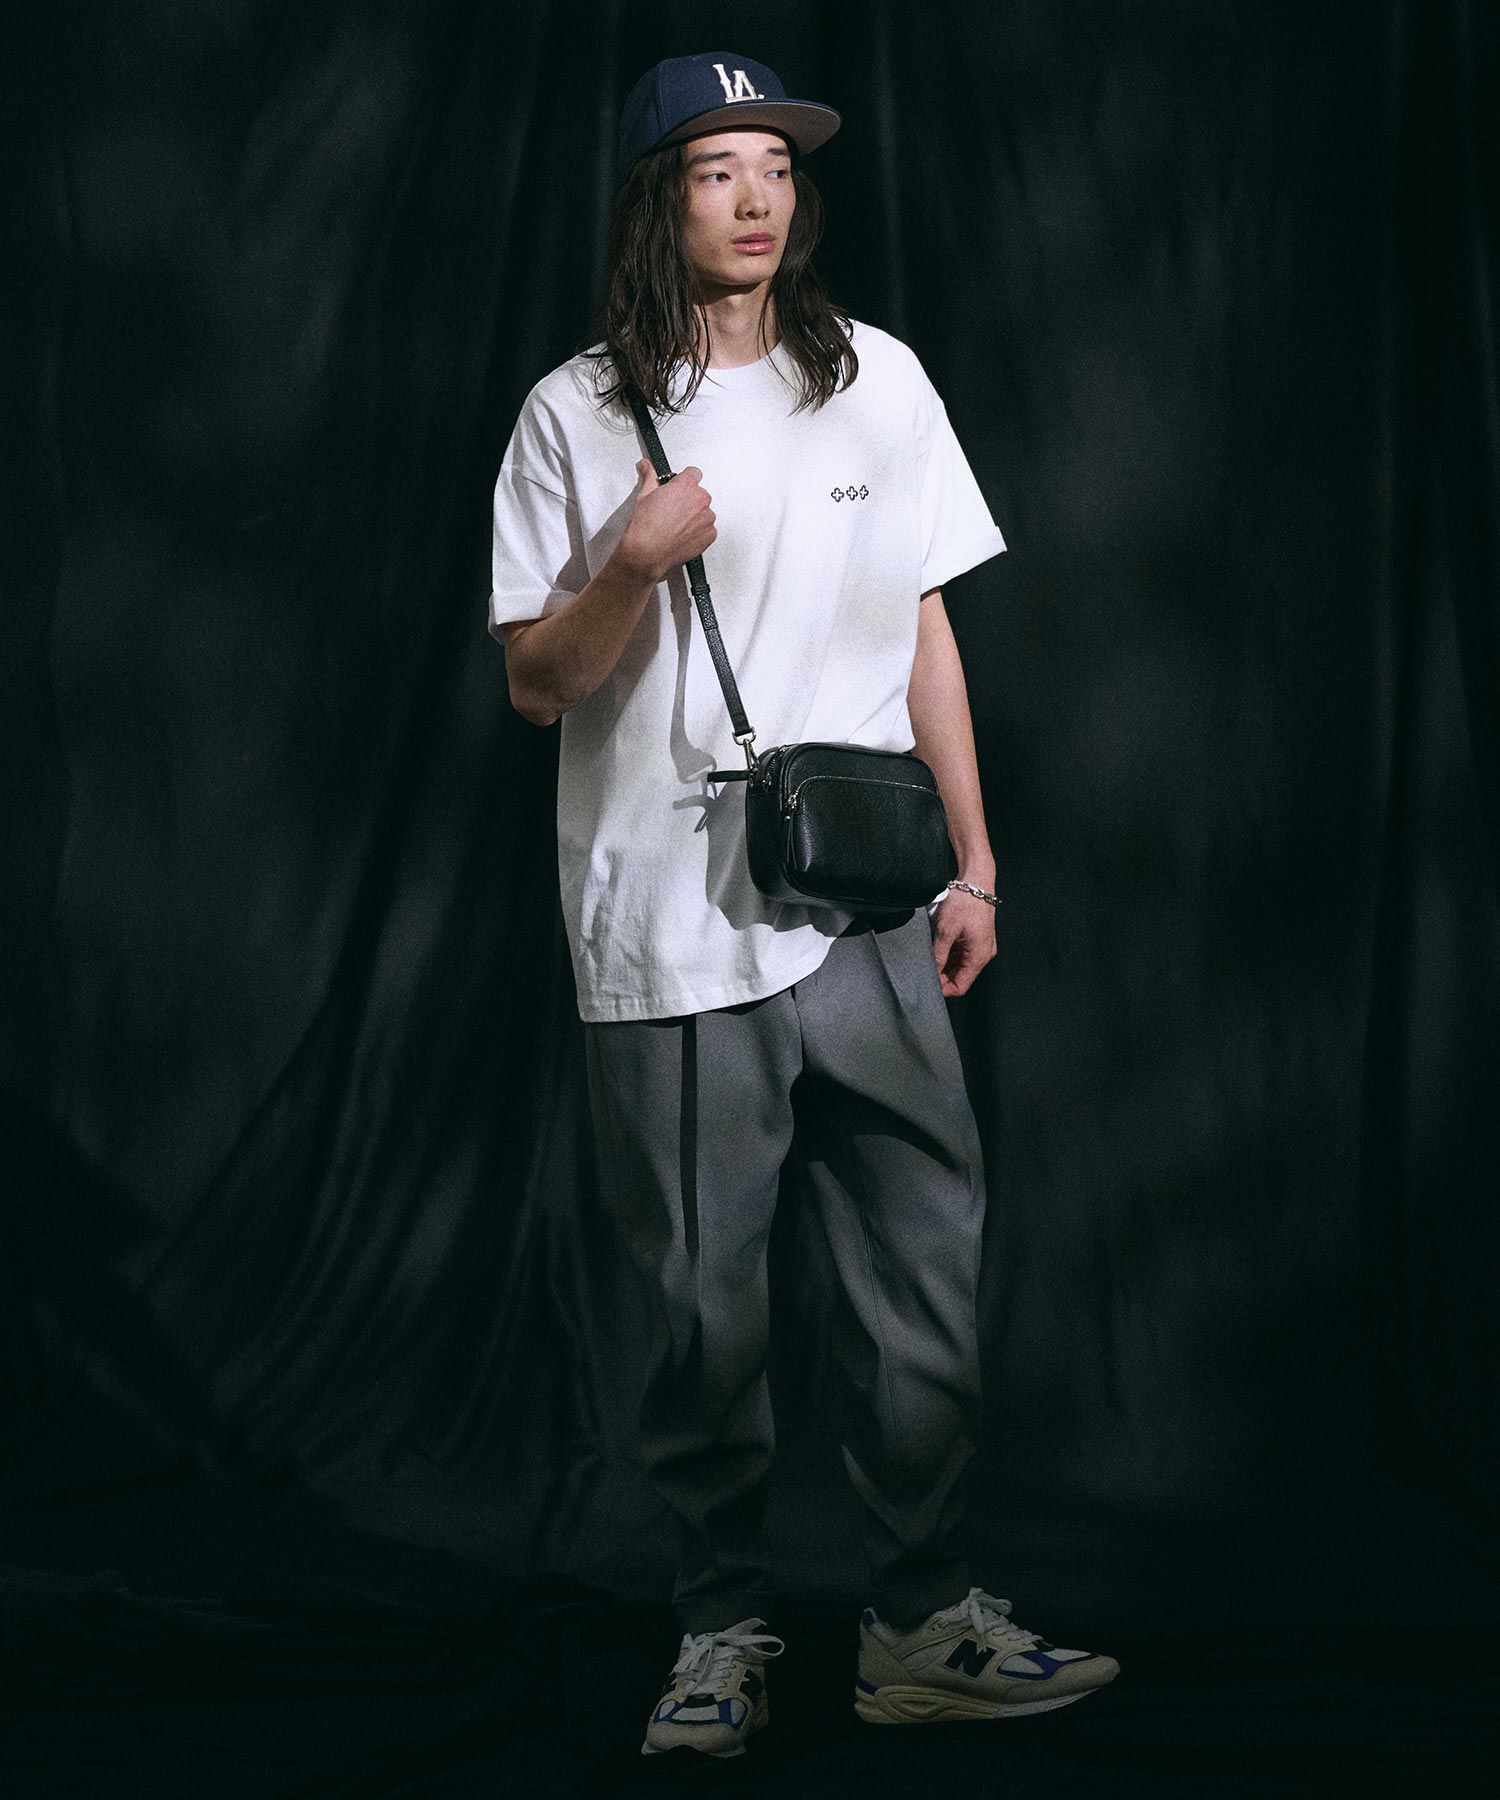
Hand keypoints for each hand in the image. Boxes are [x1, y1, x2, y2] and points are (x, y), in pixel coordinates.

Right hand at [616, 459, 716, 583]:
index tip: (680, 488)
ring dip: (694, 517)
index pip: (694, 473)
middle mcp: (700, 499)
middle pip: (700, 494)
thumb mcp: (645, 494)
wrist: (648, 552)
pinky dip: (698, 532)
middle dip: (689, 500)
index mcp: (686, 485)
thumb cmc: (646, 526)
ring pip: (704, 512)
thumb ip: (650, 476)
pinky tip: (683, 535)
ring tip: (677, 525)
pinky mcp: (710, 535)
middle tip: (673, 511)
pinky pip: (707, 529)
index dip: (685, 481)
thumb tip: (647, 466)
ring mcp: (707, 518)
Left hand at [930, 888, 996, 997]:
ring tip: (929, 956)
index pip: (961, 986)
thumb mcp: (945, 930)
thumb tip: (931, 973)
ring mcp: (980, 946)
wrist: (976, 880)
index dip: (943, 989)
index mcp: (979, 956)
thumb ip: (938, 955)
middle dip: (942, 977)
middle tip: (924, 969)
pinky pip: (962, 954)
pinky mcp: (976, 938)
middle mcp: (983, 954)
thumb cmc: (965, 902)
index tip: (927, 983)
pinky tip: (937, 947)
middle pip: (960, 977)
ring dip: (944, 965)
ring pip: (959, 966)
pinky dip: (949, 954)